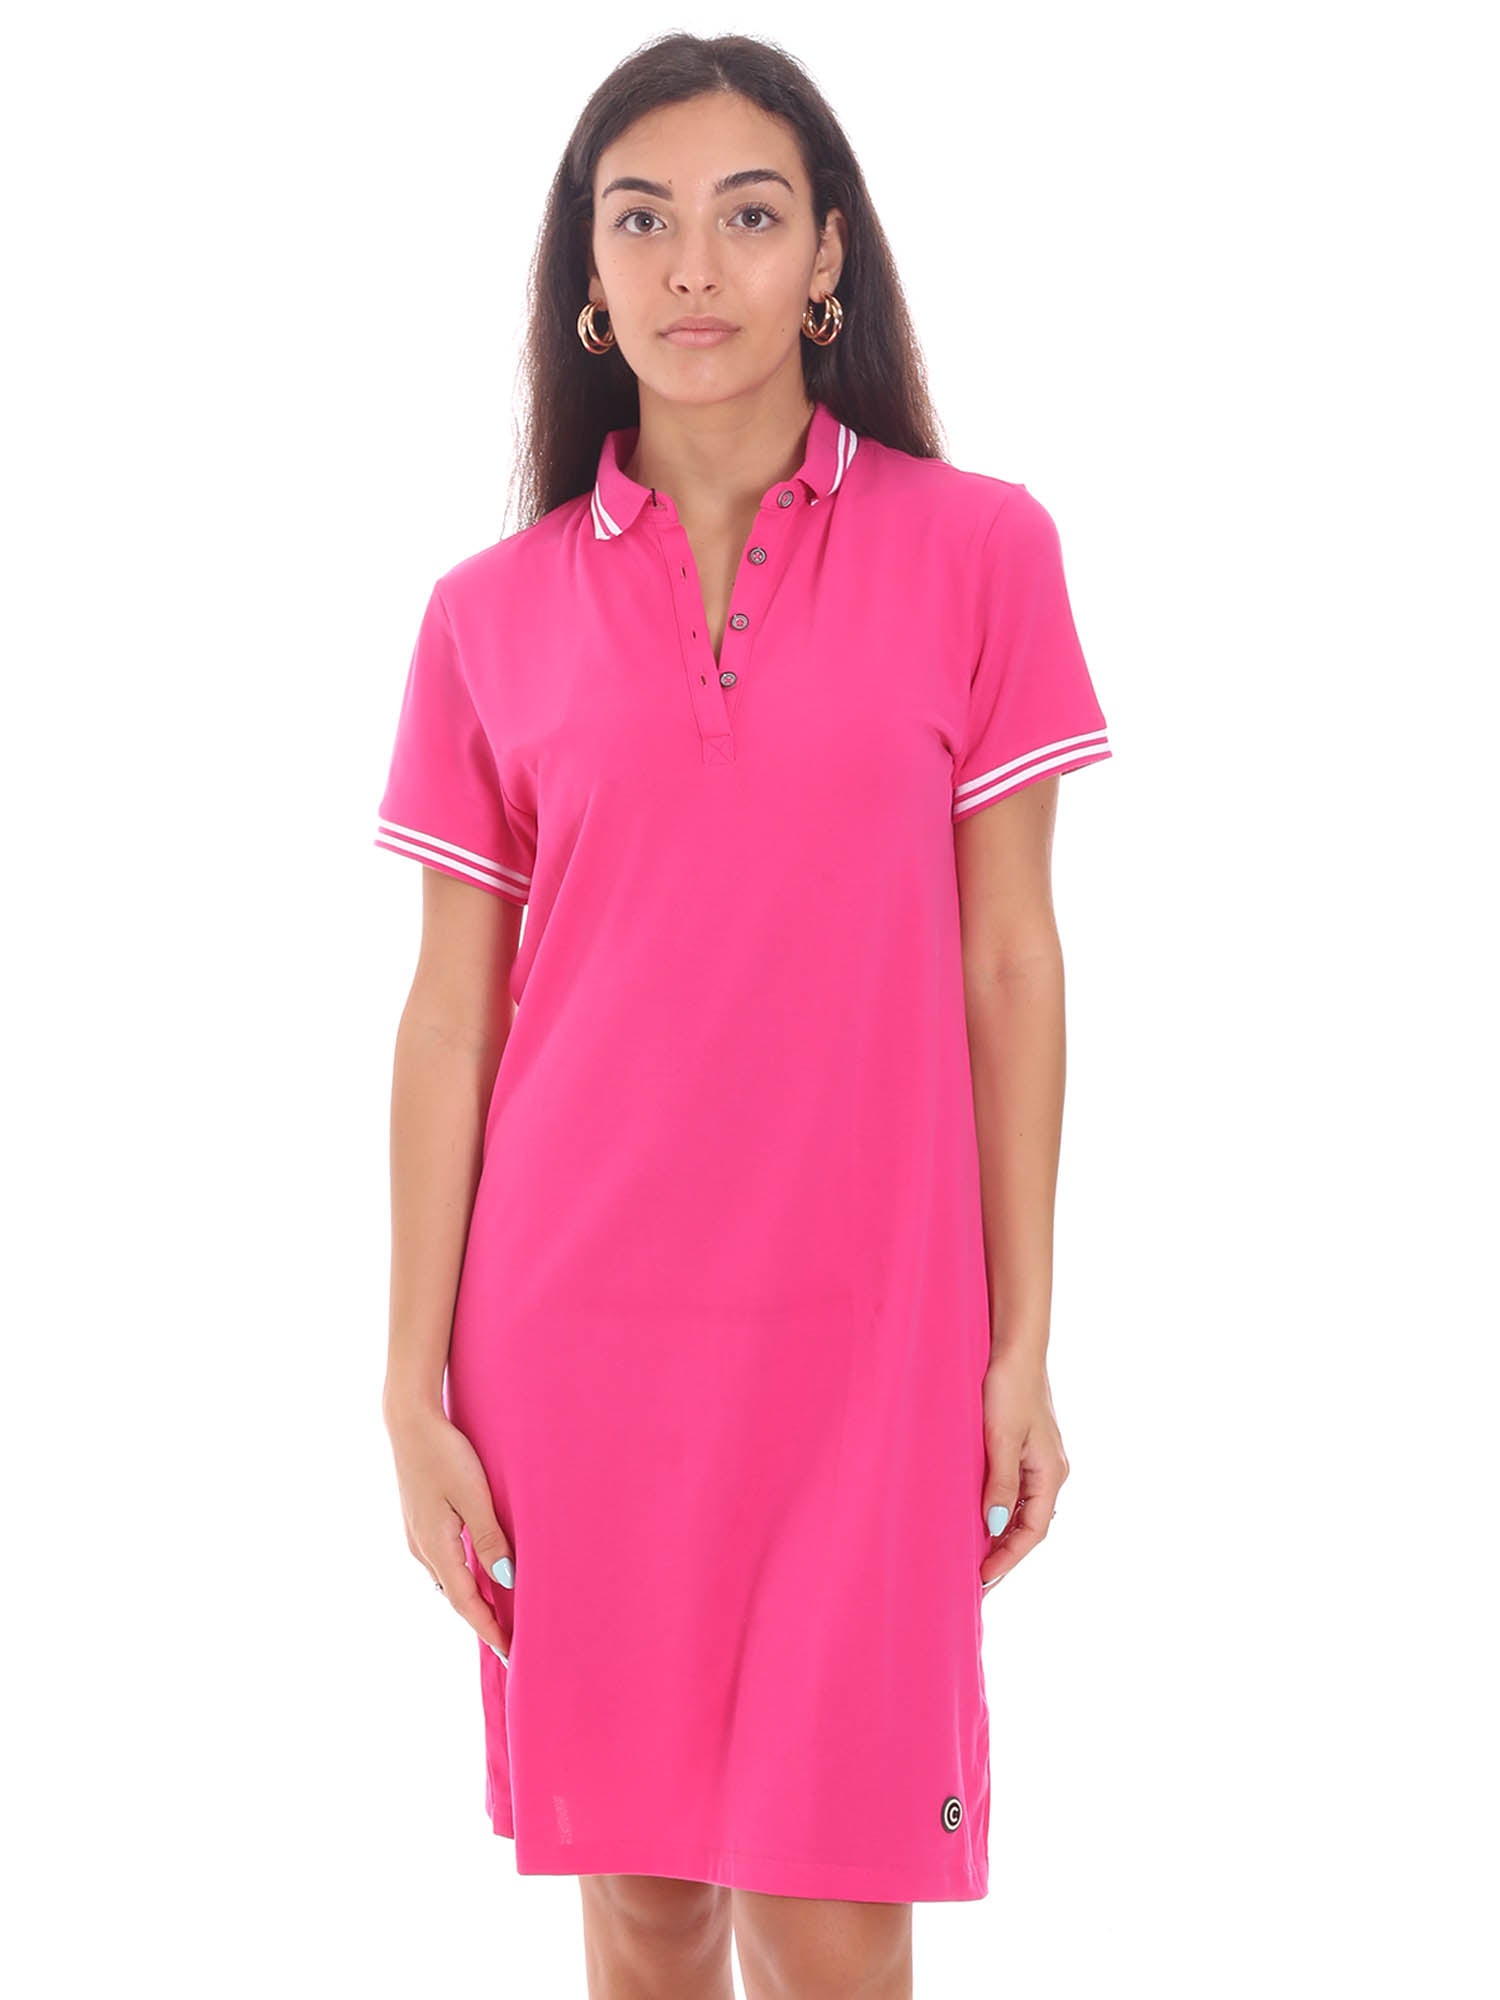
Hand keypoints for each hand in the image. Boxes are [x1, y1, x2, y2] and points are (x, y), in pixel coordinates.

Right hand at [384, 1401, 512, 1659]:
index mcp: (435, 1547)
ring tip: (497, 1616)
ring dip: (472, 1599)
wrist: (409, 1421)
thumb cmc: (444, 1453)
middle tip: (509, 1644)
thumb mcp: (474, 1495)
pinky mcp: (419, 1521)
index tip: (510, 1653)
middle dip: (482, 1620)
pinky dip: (462, 1577)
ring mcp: (418, 1535)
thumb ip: (489, 1538)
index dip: (489, 1629)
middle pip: (456, 1596)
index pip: (466, 1602)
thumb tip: (505, 1580)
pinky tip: (476, 1575)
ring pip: (449, 1579)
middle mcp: (422, 1548)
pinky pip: (443, 1562)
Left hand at [978, 1349, 1068, 1590]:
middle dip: (1006, 1554)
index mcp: (1051, 1472)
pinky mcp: (1025, 1447)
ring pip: (1023, 1510)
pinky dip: (1000, 1511)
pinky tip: (980, 1518)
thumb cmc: (1008, 1387)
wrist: (1013, 1347)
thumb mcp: (1000, 1438)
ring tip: (976, 1559)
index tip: (983, 1579)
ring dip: (1003, 1535)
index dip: (1008, 1559)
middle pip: (1031, 1526)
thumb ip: (1000, 1484)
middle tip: (978, 1582)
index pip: (1034, 1531)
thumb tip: (996, 1527)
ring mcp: (1039, 1460)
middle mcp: (1050, 1471)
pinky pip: (1016, 1491)